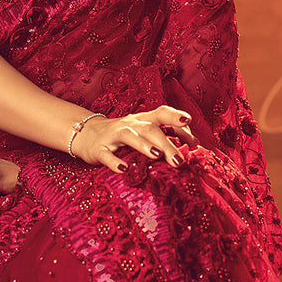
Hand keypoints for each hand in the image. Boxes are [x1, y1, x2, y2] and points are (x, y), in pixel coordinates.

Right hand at [71, 105, 197, 173]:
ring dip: (143, 145)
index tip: (189, 121)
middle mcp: (130, 124)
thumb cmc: (123, 135)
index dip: (174, 115)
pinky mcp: (99, 149)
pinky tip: (124, 169)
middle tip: (179, 160)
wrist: (86, 135)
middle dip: (165, 143)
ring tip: (156, 156)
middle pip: (149, 128)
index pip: (161, 113)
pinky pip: (106, 154)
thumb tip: (194, 144)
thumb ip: (168, 135)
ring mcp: (113, 136)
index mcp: (143, 119)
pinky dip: (114, 161)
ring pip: (129, 136)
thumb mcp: (144, 131)